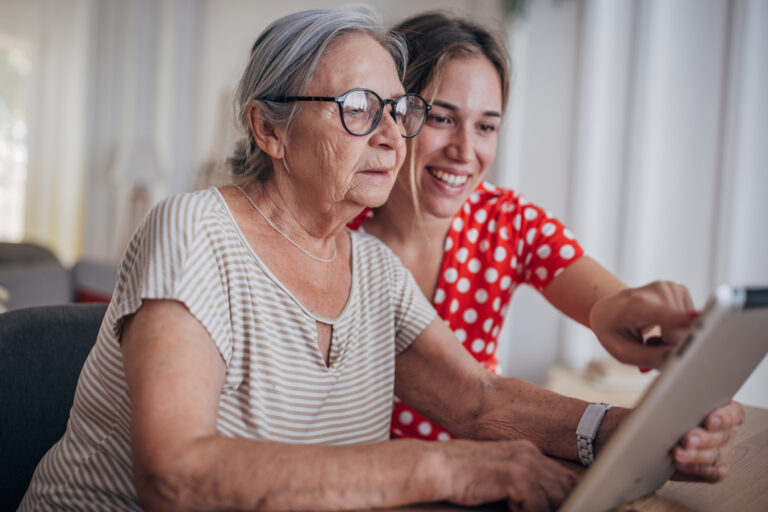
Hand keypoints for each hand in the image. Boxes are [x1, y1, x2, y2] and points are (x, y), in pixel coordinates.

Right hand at [444, 439, 577, 511]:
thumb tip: (543, 500)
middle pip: (566, 487)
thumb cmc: (465, 475)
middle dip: (560, 503)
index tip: (564, 506)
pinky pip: (538, 506)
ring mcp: (523, 464)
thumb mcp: (501, 474)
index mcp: (529, 451)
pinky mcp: (515, 477)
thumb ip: (523, 482)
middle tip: (552, 509)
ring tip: (523, 509)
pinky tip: (511, 509)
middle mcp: (530, 454)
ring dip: (545, 509)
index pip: (564, 477)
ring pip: (557, 497)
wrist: (439, 467)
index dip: (566, 495)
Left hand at [589, 281, 695, 368]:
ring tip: (652, 334)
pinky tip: (661, 326)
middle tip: (649, 345)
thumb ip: (649, 358)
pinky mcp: (681, 290)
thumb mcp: (621, 351)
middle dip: (671, 346)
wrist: (610, 309)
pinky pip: (690, 322)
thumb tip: (678, 355)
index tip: (697, 318)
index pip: (662, 313)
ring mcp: (671, 288)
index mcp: (635, 303)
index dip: (680, 318)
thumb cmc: (613, 330)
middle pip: (680, 330)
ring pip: (688, 327)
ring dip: (673, 339)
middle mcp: (657, 290)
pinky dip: (678, 330)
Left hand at [671, 401, 744, 481]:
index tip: (710, 421)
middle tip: (688, 439)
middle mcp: (726, 433)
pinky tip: (680, 464)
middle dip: (704, 438)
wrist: (665, 444)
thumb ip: (683, 407)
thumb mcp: (680, 409)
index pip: (734, 413)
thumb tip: (671, 405)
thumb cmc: (675, 420)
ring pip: (715, 455)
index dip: (724, 418)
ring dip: (696, 455)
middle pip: (722, 436)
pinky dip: (694, 468)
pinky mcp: (717, 470)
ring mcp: (724, 452)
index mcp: (723, 412)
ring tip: (679, 453)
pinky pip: (711, 472)